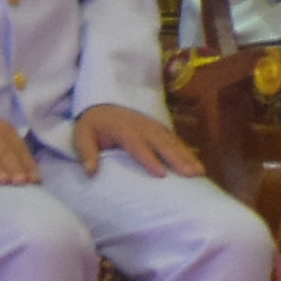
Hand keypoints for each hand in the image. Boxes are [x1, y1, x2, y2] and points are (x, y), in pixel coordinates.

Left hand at [77, 102, 201, 177]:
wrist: (103, 106)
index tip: (161, 174)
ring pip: (173, 142)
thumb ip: (85, 153)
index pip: (138, 145)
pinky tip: (198, 164)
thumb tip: (90, 172)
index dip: (149, 159)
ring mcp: (154, 127)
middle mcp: (143, 127)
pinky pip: (176, 141)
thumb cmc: (93, 126)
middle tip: (192, 174)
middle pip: (162, 144)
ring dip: (188, 156)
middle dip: (178, 159)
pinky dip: (188, 152)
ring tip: (200, 172)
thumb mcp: (81, 136)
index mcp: (124, 129)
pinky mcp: (160, 130)